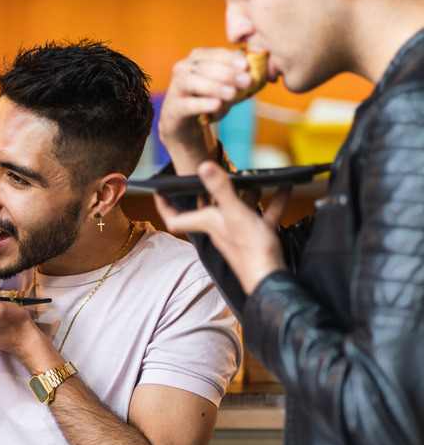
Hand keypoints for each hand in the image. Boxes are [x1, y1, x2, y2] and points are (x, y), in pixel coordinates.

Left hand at [154, 161, 289, 293]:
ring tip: (254, 178)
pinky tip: (284, 188)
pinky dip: (273, 202)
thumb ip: (220, 189)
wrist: (271, 279)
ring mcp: (238, 233)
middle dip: (209, 192)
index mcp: (207, 222)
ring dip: (246, 194)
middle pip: (208, 209)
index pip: (175, 218)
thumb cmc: (250, 249)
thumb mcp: (234, 212)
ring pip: (238, 209)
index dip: (164, 205)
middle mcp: (219, 228)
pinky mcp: (258, 238)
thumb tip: (203, 165)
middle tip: (213, 174)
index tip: (159, 190)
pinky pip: (264, 216)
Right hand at [159, 48, 254, 171]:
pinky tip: (216, 105)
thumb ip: (238, 77)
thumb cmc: (207, 98)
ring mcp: (176, 87)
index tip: (246, 65)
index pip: (215, 53)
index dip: (230, 58)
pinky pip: (188, 104)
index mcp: (198, 57)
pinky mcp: (174, 107)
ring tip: (232, 93)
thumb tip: (262, 73)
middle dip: (227, 73)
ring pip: (193, 82)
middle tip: (246, 81)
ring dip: (215, 86)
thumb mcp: (224, 85)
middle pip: (204, 66)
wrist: (183, 122)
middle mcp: (183, 68)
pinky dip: (202, 103)